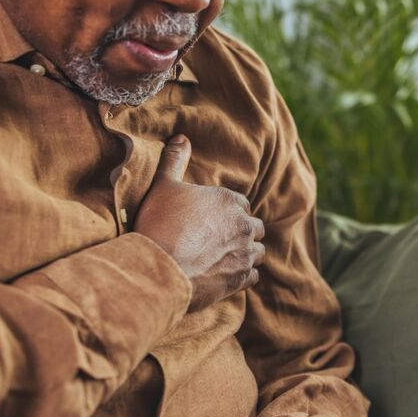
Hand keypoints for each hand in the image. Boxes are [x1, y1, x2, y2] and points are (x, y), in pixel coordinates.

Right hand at [134, 135, 265, 311]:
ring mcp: (245, 253)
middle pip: (255, 227)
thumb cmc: (160, 225)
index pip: (242, 204)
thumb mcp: (163, 186)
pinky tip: (227, 275)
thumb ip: (174, 160)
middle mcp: (243, 225)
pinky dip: (244, 275)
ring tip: (226, 258)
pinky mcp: (241, 278)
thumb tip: (180, 138)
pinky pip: (253, 275)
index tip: (216, 220)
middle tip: (222, 239)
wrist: (160, 268)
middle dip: (242, 232)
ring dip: (246, 253)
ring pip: (258, 252)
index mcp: (229, 200)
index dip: (230, 212)